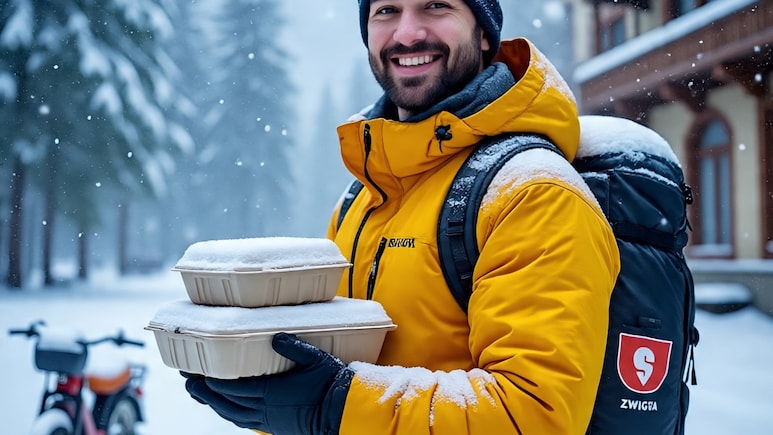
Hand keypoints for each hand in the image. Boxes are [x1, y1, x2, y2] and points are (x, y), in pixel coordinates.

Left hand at [183, 332, 353, 434]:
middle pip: (227, 402)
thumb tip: (274, 336)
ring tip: (199, 395)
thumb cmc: (331, 384)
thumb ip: (294, 347)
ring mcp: (268, 420)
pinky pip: (245, 422)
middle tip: (189, 381)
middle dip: (205, 392)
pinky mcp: (274, 427)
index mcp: (272, 391)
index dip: (213, 381)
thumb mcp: (315, 359)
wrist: (341, 413)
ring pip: (233, 414)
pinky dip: (230, 415)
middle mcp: (265, 408)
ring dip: (214, 405)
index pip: (233, 387)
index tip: (198, 372)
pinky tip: (226, 409)